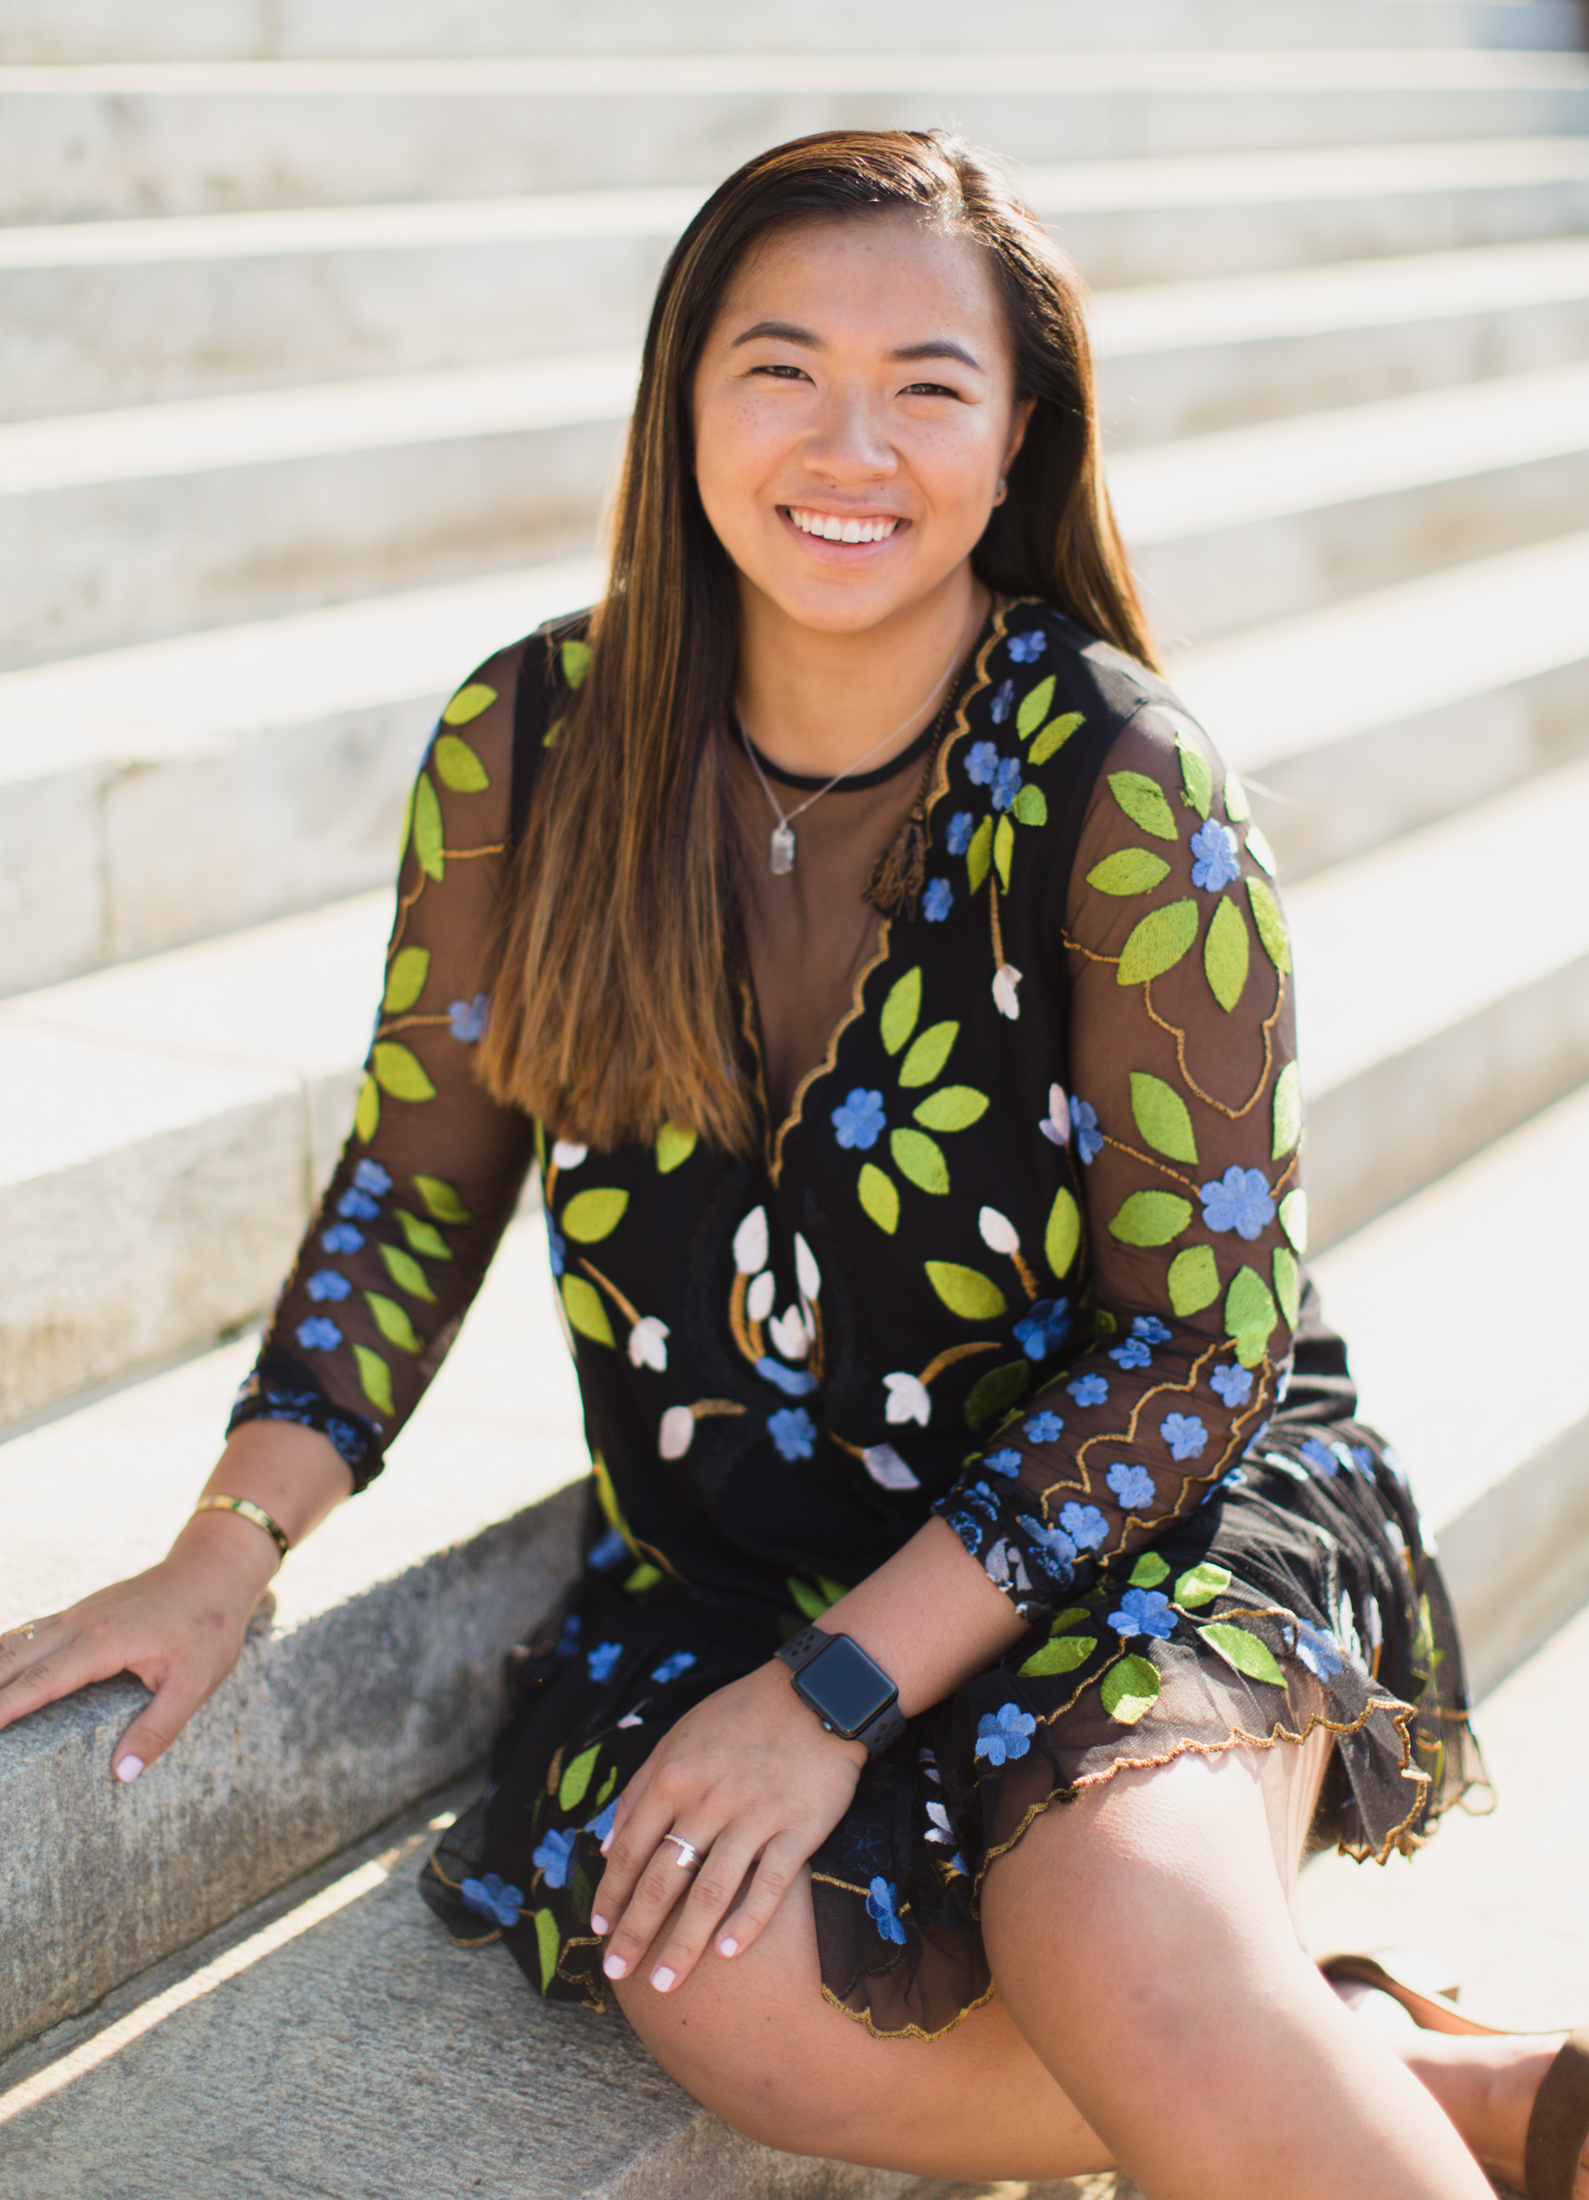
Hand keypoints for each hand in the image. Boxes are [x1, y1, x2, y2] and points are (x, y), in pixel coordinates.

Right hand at [0, 1516, 277, 1779]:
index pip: (43, 1680)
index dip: (6, 1706)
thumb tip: (123, 1773)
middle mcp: (82, 1624)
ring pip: (17, 1641)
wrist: (215, 1569)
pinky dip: (6, 1651)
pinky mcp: (81, 1611)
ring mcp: (78, 1613)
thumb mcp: (196, 1683)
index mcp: (106, 1642)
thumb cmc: (209, 1626)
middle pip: (16, 1658)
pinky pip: (32, 1632)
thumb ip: (158, 1728)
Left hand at [590, 1659, 864, 1995]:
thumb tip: (606, 1844)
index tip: (600, 1929)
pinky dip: (746, 1920)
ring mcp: (754, 1816)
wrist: (816, 1694)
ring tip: (663, 1982)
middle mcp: (708, 1801)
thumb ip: (641, 1788)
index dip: (611, 1893)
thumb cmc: (740, 1717)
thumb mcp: (678, 1737)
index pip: (630, 1849)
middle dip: (635, 1932)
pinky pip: (769, 1883)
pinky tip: (727, 1953)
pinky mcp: (798, 1828)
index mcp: (674, 1778)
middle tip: (618, 1972)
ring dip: (683, 1944)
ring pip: (709, 1892)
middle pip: (662, 1880)